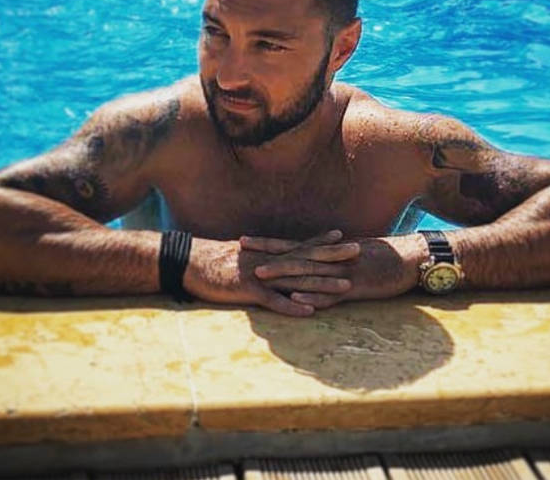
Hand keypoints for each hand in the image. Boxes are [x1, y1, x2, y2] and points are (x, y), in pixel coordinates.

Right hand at [182, 235, 354, 316]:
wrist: (189, 261)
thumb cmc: (213, 261)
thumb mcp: (240, 257)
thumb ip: (259, 259)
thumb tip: (271, 263)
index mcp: (268, 254)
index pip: (300, 246)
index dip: (322, 242)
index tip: (344, 237)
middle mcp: (269, 261)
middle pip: (307, 258)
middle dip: (333, 256)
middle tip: (359, 252)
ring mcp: (261, 276)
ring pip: (297, 280)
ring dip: (322, 284)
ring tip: (345, 286)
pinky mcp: (249, 291)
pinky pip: (274, 301)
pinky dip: (292, 307)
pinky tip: (310, 312)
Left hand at [246, 232, 425, 310]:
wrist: (411, 258)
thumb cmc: (383, 259)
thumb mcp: (353, 256)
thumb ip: (331, 261)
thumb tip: (312, 265)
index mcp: (329, 251)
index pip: (293, 245)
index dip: (268, 243)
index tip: (245, 239)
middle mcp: (331, 259)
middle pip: (294, 254)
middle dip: (267, 253)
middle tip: (240, 251)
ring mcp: (342, 272)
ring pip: (308, 273)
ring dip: (283, 274)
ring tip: (260, 276)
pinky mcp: (355, 287)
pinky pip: (331, 293)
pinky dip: (313, 295)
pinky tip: (296, 298)